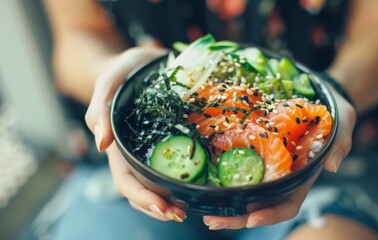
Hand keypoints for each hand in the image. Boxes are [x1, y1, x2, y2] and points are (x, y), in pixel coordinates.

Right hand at [85, 47, 185, 221]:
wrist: (140, 64)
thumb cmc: (121, 72)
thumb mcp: (109, 81)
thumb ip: (100, 109)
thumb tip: (101, 145)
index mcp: (119, 146)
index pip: (125, 181)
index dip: (141, 197)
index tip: (162, 206)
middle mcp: (136, 153)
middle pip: (142, 190)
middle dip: (159, 207)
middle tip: (182, 214)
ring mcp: (153, 149)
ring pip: (157, 184)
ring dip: (170, 201)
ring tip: (190, 208)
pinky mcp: (171, 141)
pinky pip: (175, 165)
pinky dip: (183, 180)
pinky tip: (199, 184)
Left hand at [203, 91, 356, 229]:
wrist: (322, 99)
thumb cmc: (334, 114)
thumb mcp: (344, 123)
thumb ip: (341, 142)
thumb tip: (333, 165)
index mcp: (302, 176)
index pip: (288, 204)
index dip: (270, 214)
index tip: (251, 218)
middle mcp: (283, 177)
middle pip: (261, 206)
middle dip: (238, 217)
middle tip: (213, 221)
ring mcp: (269, 167)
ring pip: (248, 194)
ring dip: (227, 206)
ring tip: (206, 214)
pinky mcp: (257, 154)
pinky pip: (241, 171)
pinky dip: (225, 182)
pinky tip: (208, 185)